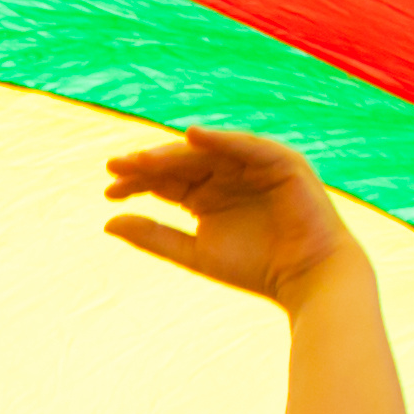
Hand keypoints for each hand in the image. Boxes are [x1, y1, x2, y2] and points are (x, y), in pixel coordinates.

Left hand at [104, 129, 349, 305]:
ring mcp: (253, 164)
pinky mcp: (281, 161)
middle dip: (148, 164)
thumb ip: (154, 236)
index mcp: (206, 193)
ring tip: (142, 158)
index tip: (108, 192)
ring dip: (175, 152)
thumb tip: (106, 222)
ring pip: (207, 152)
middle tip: (114, 167)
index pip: (164, 180)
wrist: (306, 278)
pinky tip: (193, 135)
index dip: (136, 182)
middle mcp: (227, 174)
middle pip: (180, 162)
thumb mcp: (194, 252)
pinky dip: (222, 139)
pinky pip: (247, 145)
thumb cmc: (255, 266)